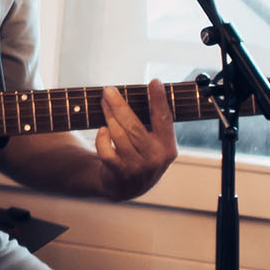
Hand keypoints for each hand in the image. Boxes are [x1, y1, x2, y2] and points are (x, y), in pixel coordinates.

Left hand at [95, 80, 176, 199]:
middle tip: (109, 91)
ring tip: (104, 104)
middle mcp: (155, 158)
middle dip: (119, 105)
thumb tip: (144, 92)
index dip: (159, 100)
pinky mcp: (119, 173)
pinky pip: (106, 150)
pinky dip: (102, 137)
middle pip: (135, 126)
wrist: (127, 187)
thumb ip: (152, 125)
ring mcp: (137, 167)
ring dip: (109, 117)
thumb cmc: (140, 156)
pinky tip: (102, 130)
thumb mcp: (154, 144)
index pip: (164, 119)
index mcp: (167, 148)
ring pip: (119, 135)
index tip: (155, 82)